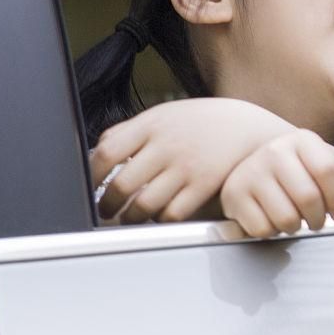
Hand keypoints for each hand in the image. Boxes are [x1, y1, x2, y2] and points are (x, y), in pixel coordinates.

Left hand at [91, 98, 297, 223]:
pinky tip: (157, 217)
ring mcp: (186, 166)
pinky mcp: (203, 186)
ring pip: (145, 204)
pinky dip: (159, 220)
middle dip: (108, 204)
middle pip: (122, 184)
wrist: (246, 126)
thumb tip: (97, 152)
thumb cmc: (200, 122)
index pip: (107, 152)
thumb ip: (131, 131)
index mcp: (151, 124)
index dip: (91, 175)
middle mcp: (166, 145)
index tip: (88, 187)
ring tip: (127, 218)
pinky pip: (172, 214)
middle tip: (106, 211)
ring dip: (130, 217)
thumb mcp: (164, 114)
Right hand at [217, 128, 333, 237]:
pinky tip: (272, 218)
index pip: (327, 170)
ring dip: (295, 227)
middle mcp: (273, 152)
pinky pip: (263, 228)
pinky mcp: (233, 196)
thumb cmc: (296, 171)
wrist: (253, 169)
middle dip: (318, 218)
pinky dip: (272, 231)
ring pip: (286, 218)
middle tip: (316, 220)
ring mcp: (250, 173)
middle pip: (308, 197)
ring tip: (293, 217)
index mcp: (300, 141)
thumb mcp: (322, 165)